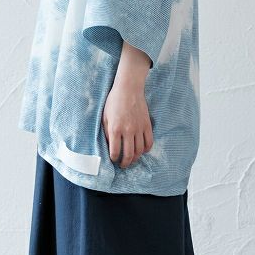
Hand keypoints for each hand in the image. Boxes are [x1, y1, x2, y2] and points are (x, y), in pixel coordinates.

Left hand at [102, 43, 153, 167]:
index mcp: (115, 129)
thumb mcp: (105, 117)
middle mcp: (128, 130)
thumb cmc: (114, 101)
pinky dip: (145, 150)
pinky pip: (149, 142)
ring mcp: (139, 128)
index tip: (113, 160)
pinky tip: (141, 151)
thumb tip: (108, 145)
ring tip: (132, 160)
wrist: (129, 89)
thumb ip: (106, 132)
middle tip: (123, 166)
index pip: (115, 151)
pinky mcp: (147, 125)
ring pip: (139, 151)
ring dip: (135, 158)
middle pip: (129, 154)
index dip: (114, 159)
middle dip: (125, 163)